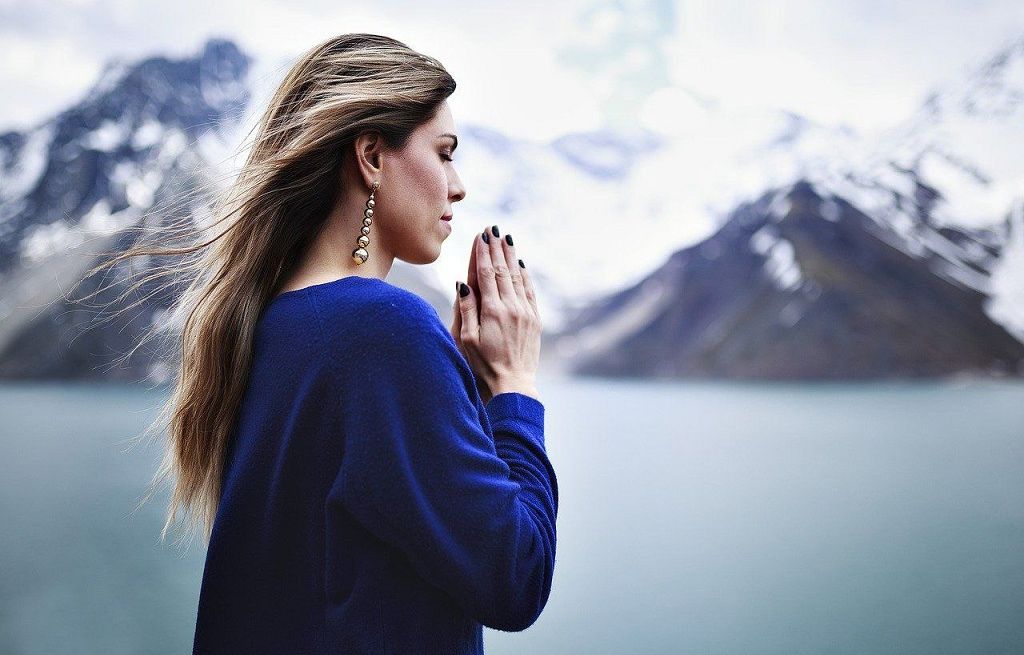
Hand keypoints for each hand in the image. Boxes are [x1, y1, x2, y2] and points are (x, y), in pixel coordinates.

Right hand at [451, 225, 541, 402]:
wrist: (514, 384)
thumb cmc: (483, 365)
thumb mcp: (467, 339)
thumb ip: (467, 308)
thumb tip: (463, 282)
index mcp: (492, 311)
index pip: (487, 273)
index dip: (483, 252)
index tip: (481, 235)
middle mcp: (512, 307)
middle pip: (503, 270)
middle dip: (497, 247)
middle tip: (493, 228)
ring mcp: (526, 312)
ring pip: (518, 277)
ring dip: (511, 256)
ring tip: (506, 238)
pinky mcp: (535, 320)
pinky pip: (530, 290)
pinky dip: (524, 275)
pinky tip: (520, 264)